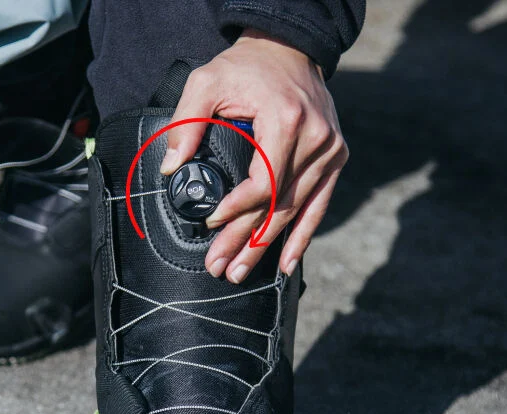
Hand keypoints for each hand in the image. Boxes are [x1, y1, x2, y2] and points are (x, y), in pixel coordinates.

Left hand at [160, 29, 348, 282]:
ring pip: (297, 211)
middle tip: (220, 267)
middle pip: (279, 204)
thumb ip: (186, 122)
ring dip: (268, 246)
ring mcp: (330, 151)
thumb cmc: (247, 66)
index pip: (264, 183)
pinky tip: (287, 262)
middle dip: (246, 240)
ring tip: (241, 271)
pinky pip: (320, 204)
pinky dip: (304, 235)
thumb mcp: (207, 81)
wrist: (290, 48)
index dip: (237, 209)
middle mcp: (315, 140)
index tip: (211, 222)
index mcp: (286, 121)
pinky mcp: (335, 157)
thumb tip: (170, 167)